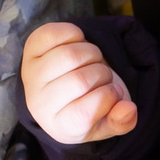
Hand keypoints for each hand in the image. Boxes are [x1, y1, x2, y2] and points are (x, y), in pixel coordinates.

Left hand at [21, 22, 137, 144]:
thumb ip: (121, 121)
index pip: (84, 113)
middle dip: (102, 74)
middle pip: (79, 81)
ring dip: (92, 53)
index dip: (108, 97)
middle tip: (103, 76)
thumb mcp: (107, 121)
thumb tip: (129, 108)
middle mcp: (39, 103)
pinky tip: (77, 44)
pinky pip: (53, 34)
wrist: (60, 93)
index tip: (114, 92)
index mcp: (60, 126)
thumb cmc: (87, 107)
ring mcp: (32, 75)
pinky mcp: (30, 49)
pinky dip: (74, 34)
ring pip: (69, 56)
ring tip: (92, 61)